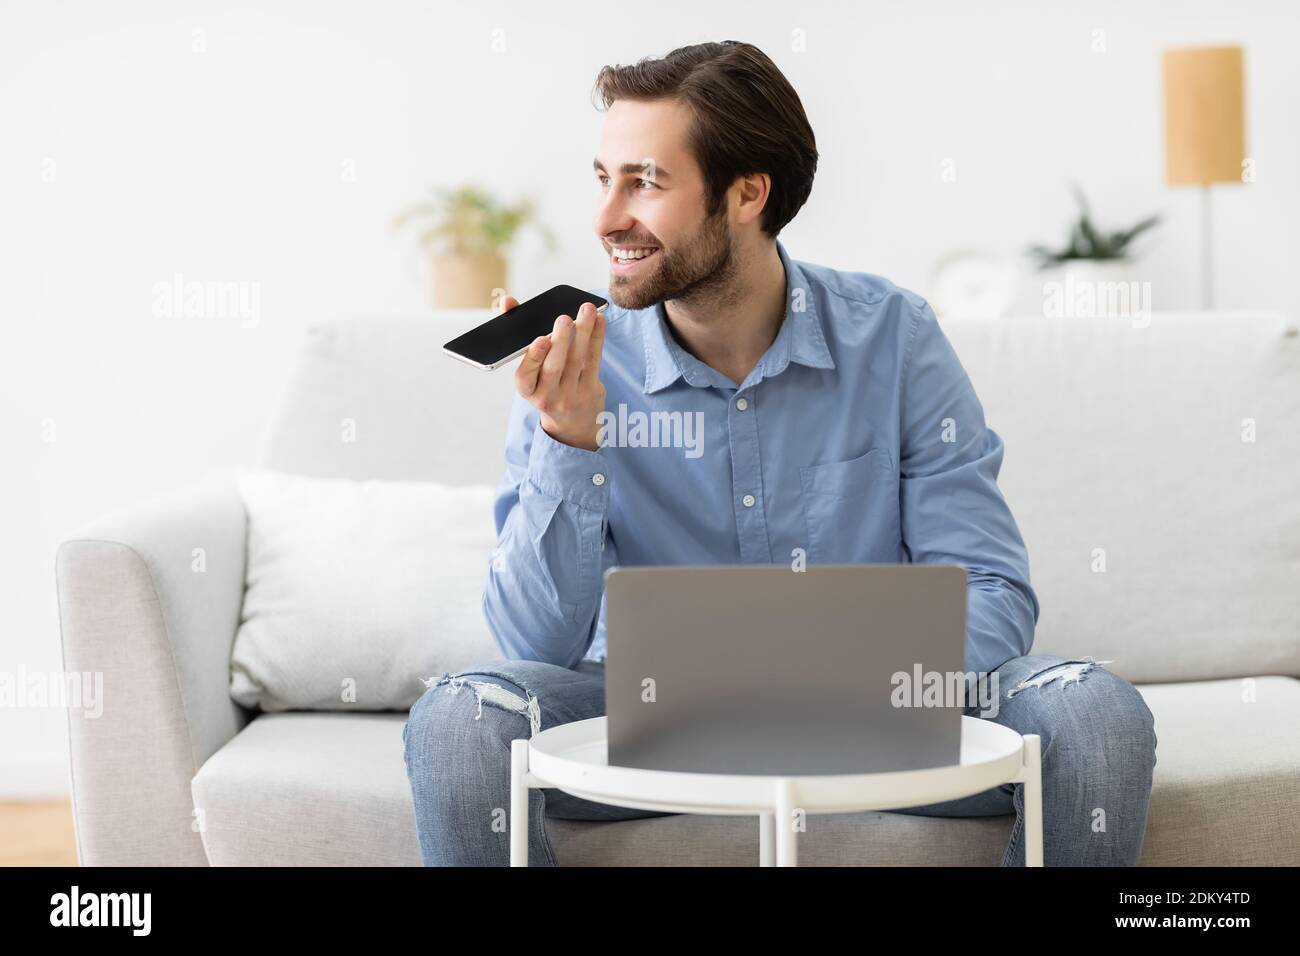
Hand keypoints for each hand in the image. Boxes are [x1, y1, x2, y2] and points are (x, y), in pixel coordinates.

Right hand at [504, 295, 606, 450]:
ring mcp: (571, 395)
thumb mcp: (530, 371)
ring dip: (583, 332)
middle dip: (560, 341)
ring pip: (577, 361)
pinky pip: (594, 361)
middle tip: (564, 318)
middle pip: (553, 368)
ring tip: (587, 309)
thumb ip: (518, 335)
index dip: (532, 358)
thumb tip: (507, 301)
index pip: (524, 377)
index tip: (540, 339)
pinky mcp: (591, 391)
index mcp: (527, 390)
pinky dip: (597, 338)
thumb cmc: (546, 385)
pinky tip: (599, 320)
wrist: (571, 423)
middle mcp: (547, 396)